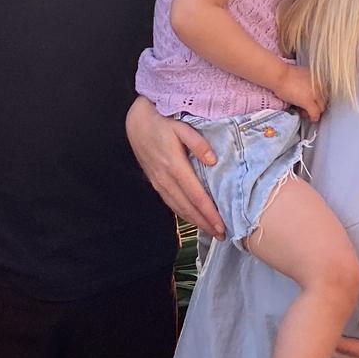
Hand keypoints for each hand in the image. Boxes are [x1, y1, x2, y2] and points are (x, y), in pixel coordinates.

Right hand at [125, 97, 224, 238]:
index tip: (222, 225)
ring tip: (210, 231)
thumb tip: (212, 161)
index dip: (209, 213)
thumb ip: (197, 143)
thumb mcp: (182, 126)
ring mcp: (159, 182)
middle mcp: (166, 179)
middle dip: (205, 223)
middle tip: (222, 236)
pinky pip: (171, 203)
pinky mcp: (155, 182)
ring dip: (195, 222)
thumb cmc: (162, 122)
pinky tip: (192, 218)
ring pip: (178, 208)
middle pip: (188, 207)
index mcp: (175, 166)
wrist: (136, 123)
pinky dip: (183, 213)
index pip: (196, 195)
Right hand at [275, 63, 323, 121]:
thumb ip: (310, 84)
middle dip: (317, 106)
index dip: (319, 99)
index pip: (325, 92)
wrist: (279, 74)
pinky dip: (313, 117)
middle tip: (308, 108)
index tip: (314, 102)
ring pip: (321, 108)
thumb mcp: (304, 76)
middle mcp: (320, 85)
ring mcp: (315, 94)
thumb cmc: (286, 74)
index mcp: (320, 78)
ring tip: (305, 110)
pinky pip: (315, 113)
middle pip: (324, 100)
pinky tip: (311, 118)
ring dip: (314, 111)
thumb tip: (309, 93)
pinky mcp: (308, 101)